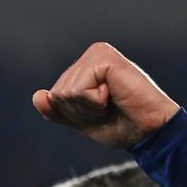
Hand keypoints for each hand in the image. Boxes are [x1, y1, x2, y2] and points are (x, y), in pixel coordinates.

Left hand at [32, 42, 180, 149]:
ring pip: (66, 92)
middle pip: (58, 93)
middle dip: (80, 111)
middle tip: (108, 108)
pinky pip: (78, 90)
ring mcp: (98, 54)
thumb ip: (59, 111)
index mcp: (85, 67)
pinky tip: (115, 95)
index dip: (74, 114)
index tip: (101, 112)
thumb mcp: (82, 121)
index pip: (55, 96)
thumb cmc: (121, 125)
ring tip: (112, 102)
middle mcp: (91, 56)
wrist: (148, 131)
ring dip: (88, 107)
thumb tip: (37, 96)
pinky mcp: (105, 59)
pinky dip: (94, 102)